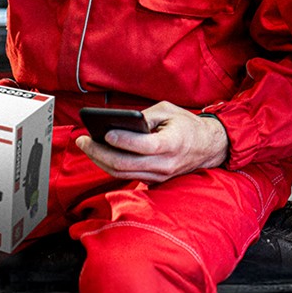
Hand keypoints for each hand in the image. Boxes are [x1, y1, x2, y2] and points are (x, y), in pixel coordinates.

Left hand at [75, 101, 228, 182]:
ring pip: (123, 174)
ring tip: (86, 146)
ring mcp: (159, 176)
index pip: (144, 146)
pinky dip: (111, 166)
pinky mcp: (154, 181)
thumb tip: (119, 123)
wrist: (208, 147)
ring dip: (100, 161)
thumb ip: (145, 117)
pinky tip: (99, 154)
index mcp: (173, 143)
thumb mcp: (168, 111)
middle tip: (83, 140)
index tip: (105, 132)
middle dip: (99, 153)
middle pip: (126, 164)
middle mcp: (165, 164)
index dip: (123, 140)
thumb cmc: (186, 125)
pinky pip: (128, 177)